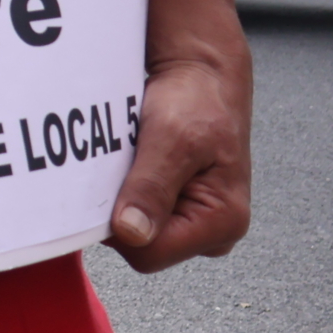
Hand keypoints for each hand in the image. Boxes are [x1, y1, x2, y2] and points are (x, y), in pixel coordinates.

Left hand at [109, 56, 251, 271]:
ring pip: (132, 231)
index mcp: (223, 223)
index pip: (149, 254)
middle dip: (121, 209)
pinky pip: (133, 215)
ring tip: (131, 161)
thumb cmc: (196, 102)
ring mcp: (192, 224)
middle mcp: (211, 233)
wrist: (199, 78)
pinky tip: (128, 166)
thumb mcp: (172, 139)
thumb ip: (152, 188)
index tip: (110, 185)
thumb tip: (133, 233)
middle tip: (124, 166)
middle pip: (139, 246)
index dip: (120, 225)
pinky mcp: (174, 211)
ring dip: (119, 197)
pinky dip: (122, 191)